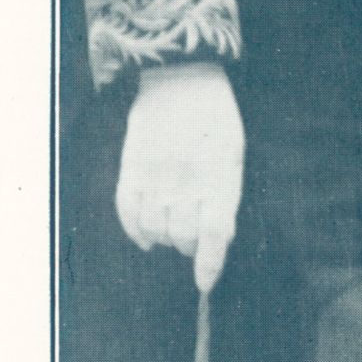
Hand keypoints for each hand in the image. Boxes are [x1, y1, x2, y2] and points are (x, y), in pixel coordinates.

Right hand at [116, 64, 245, 291]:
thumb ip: (226, 196)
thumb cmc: (217, 119)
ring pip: (155, 229)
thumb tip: (217, 242)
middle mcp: (186, 177)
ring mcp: (155, 172)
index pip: (214, 233)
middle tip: (196, 241)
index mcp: (220, 174)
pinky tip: (147, 237)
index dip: (210, 264)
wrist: (181, 78)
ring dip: (166, 239)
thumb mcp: (234, 155)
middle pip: (184, 236)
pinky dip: (136, 231)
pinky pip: (127, 211)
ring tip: (175, 230)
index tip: (206, 284)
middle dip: (192, 248)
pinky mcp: (131, 166)